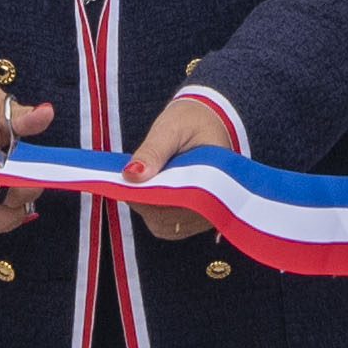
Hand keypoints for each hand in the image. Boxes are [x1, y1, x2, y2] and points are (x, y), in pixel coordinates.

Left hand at [120, 93, 235, 240]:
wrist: (207, 122)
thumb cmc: (192, 122)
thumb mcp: (172, 129)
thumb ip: (153, 151)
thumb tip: (131, 175)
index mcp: (217, 178)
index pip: (181, 203)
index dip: (150, 197)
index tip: (131, 181)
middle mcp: (216, 203)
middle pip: (169, 220)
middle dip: (144, 201)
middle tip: (133, 176)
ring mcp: (206, 214)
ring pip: (165, 225)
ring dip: (146, 206)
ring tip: (143, 179)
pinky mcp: (194, 217)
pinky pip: (167, 225)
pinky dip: (151, 210)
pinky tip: (148, 188)